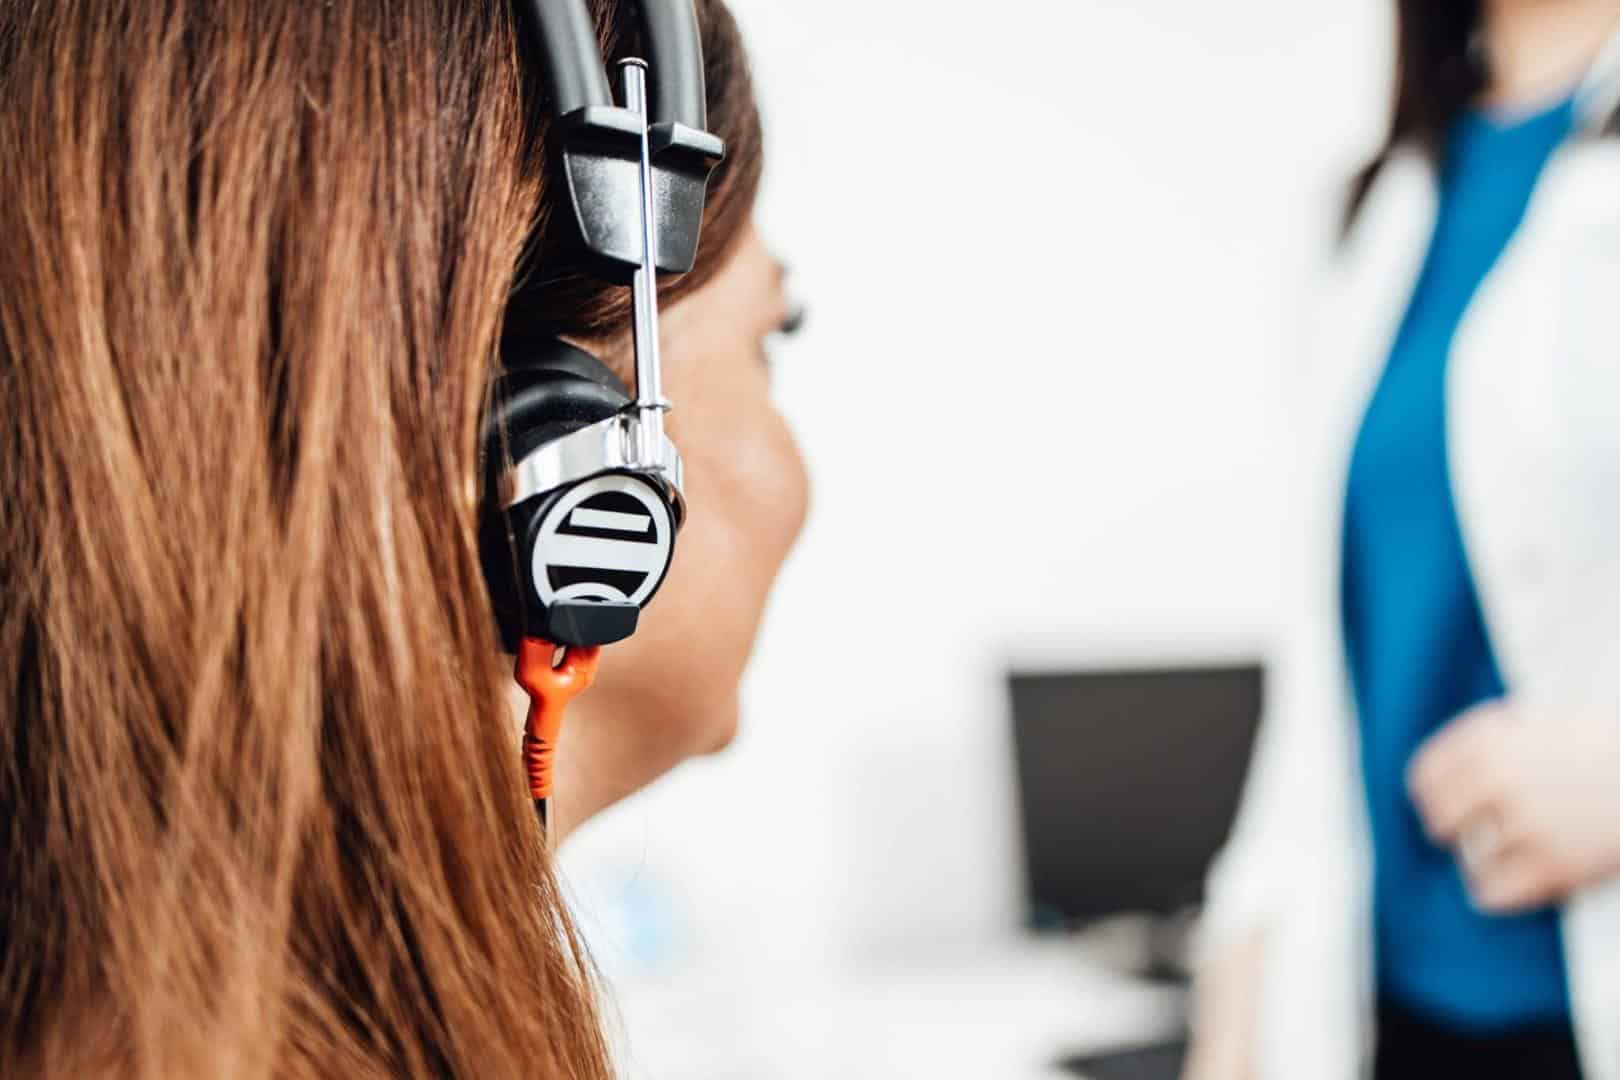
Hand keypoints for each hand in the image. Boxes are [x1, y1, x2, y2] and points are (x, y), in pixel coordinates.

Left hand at [1409, 700, 1619, 912]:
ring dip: (1484, 863)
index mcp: (1490, 737)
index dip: (1430, 798)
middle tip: (1469, 837)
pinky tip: (1511, 885)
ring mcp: (1527, 821)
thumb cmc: (1600, 747)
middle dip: (1450, 831)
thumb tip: (1428, 785)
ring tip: (1511, 858)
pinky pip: (1492, 891)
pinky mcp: (1556, 864)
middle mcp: (1500, 775)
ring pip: (1468, 859)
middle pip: (1439, 820)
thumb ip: (1484, 745)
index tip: (1444, 810)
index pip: (1425, 776)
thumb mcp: (1535, 724)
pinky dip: (1495, 893)